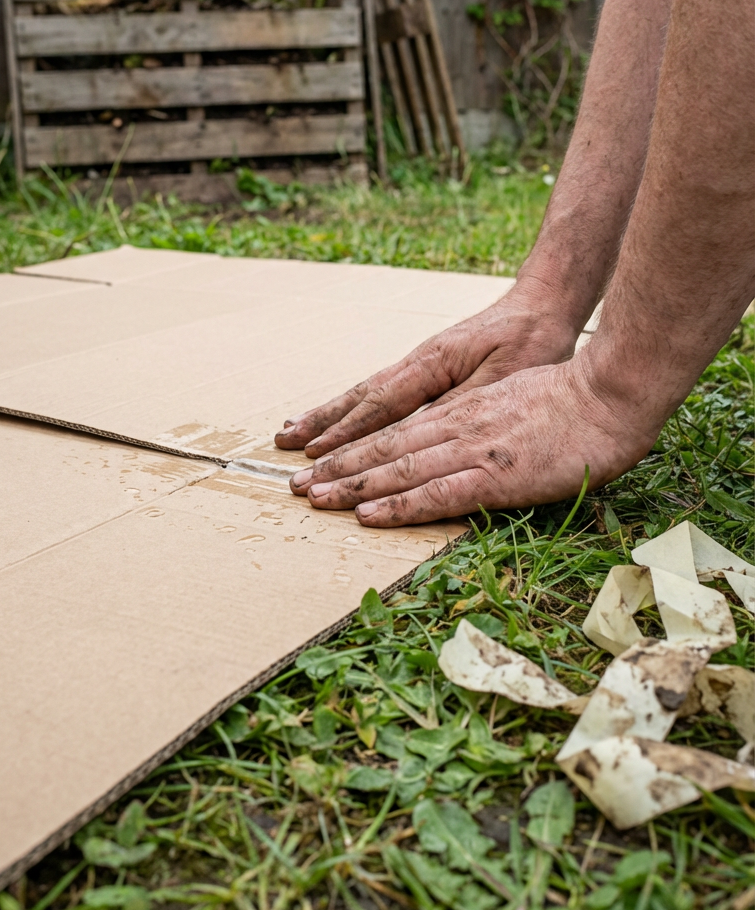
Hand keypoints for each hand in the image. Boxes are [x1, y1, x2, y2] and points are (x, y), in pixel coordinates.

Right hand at [274, 281, 579, 458]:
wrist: (543, 303)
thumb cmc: (530, 341)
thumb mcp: (503, 378)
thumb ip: (458, 406)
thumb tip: (416, 432)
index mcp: (432, 365)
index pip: (380, 406)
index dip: (347, 435)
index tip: (315, 456)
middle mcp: (417, 362)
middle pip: (359, 398)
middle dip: (322, 427)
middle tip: (282, 448)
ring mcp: (420, 364)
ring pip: (364, 393)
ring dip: (328, 416)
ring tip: (292, 431)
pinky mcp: (429, 367)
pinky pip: (380, 392)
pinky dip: (353, 408)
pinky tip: (341, 418)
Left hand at [285, 344, 663, 524]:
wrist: (611, 394)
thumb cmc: (577, 402)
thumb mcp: (518, 405)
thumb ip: (488, 426)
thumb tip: (467, 449)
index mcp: (464, 412)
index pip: (398, 431)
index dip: (357, 449)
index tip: (323, 463)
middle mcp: (458, 426)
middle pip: (386, 448)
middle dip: (339, 469)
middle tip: (298, 487)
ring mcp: (474, 450)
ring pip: (399, 468)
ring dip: (352, 485)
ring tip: (313, 499)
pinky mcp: (496, 475)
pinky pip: (436, 494)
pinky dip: (397, 505)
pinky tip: (368, 515)